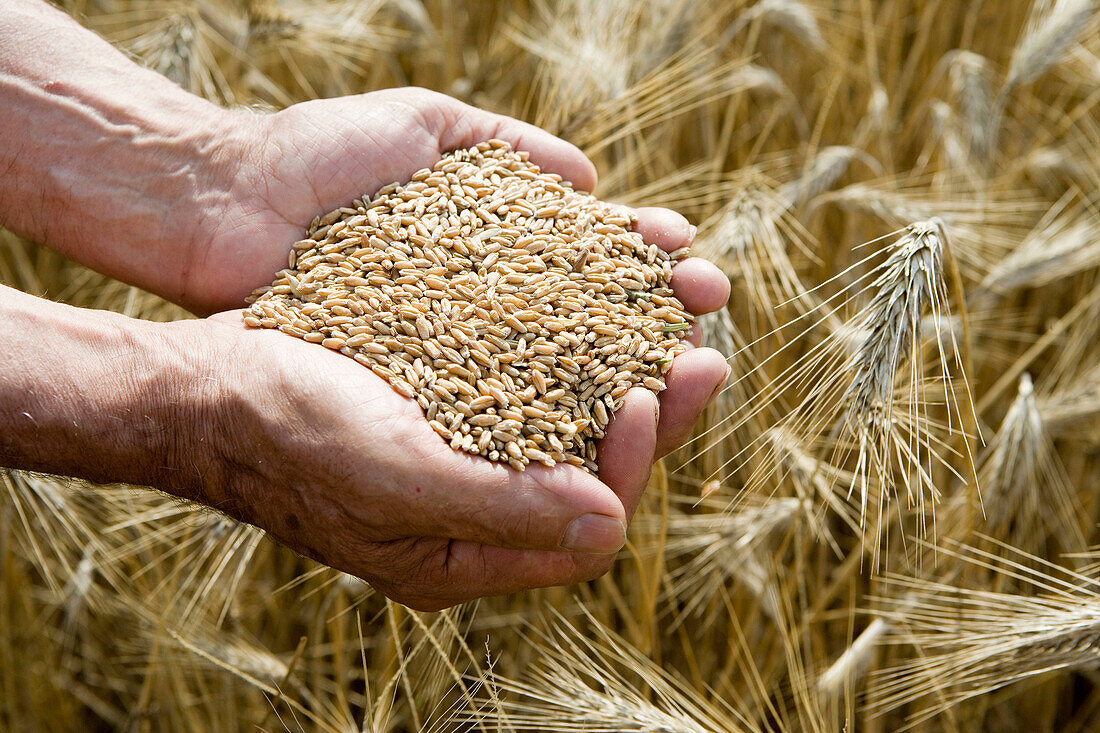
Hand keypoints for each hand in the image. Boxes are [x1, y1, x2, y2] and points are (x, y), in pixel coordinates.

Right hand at [172, 88, 728, 607]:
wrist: (210, 377)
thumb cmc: (286, 429)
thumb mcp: (388, 474)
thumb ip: (499, 509)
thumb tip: (611, 524)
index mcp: (466, 552)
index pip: (583, 527)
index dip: (630, 464)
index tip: (644, 393)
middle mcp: (480, 506)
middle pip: (593, 467)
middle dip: (653, 410)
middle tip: (706, 349)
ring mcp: (470, 448)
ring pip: (575, 413)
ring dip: (629, 363)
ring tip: (678, 311)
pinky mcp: (457, 393)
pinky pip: (538, 369)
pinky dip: (578, 332)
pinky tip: (609, 288)